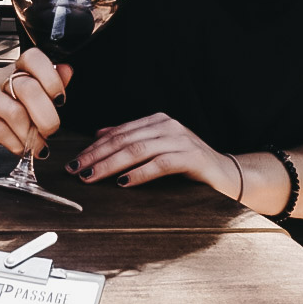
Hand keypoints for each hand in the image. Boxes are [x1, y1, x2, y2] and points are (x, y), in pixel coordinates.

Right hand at [0, 49, 73, 155]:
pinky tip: (22, 149)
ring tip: (38, 145)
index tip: (61, 99)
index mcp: (18, 69)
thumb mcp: (29, 95)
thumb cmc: (5, 108)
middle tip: (51, 130)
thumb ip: (50, 83)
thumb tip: (67, 70)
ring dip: (31, 135)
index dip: (51, 78)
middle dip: (46, 116)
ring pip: (14, 113)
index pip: (33, 58)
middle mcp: (1, 79)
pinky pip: (0, 130)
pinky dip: (16, 144)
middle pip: (27, 89)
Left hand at [65, 111, 239, 195]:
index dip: (94, 147)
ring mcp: (180, 139)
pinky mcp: (192, 157)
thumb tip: (99, 134)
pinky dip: (140, 173)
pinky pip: (160, 163)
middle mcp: (167, 126)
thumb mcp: (158, 149)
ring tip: (91, 176)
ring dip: (110, 164)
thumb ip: (132, 140)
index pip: (118, 133)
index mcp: (157, 121)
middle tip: (76, 170)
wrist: (228, 175)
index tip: (74, 162)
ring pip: (137, 150)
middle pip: (123, 140)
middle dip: (96, 156)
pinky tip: (123, 182)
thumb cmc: (191, 164)